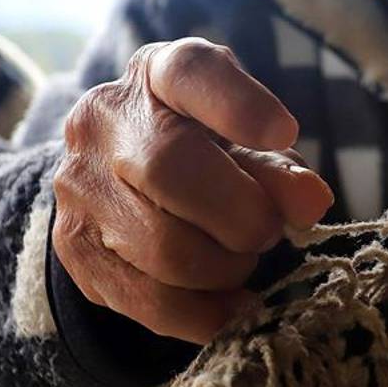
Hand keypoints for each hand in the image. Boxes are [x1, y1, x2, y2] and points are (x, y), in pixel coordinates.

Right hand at [53, 39, 333, 343]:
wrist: (120, 179)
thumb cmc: (203, 153)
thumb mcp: (246, 145)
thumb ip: (280, 169)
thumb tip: (312, 203)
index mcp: (156, 74)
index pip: (189, 72)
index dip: (238, 103)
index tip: (284, 132)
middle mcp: (104, 121)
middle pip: (170, 168)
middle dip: (242, 215)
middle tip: (267, 231)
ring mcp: (80, 186)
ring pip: (163, 248)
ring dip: (226, 268)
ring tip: (239, 258)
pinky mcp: (75, 249)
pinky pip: (149, 301)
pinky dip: (206, 314)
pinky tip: (231, 305)